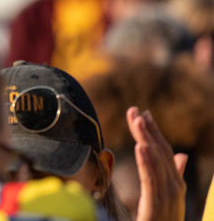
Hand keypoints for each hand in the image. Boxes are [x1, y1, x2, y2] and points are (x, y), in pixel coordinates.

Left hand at [129, 106, 186, 220]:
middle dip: (147, 130)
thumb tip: (182, 155)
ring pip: (156, 162)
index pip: (164, 152)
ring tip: (137, 120)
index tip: (142, 114)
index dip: (154, 132)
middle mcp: (175, 187)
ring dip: (146, 139)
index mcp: (176, 184)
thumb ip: (174, 175)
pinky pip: (151, 180)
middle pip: (159, 152)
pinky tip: (140, 147)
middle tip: (134, 110)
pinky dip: (147, 162)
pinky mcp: (156, 205)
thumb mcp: (168, 196)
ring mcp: (168, 196)